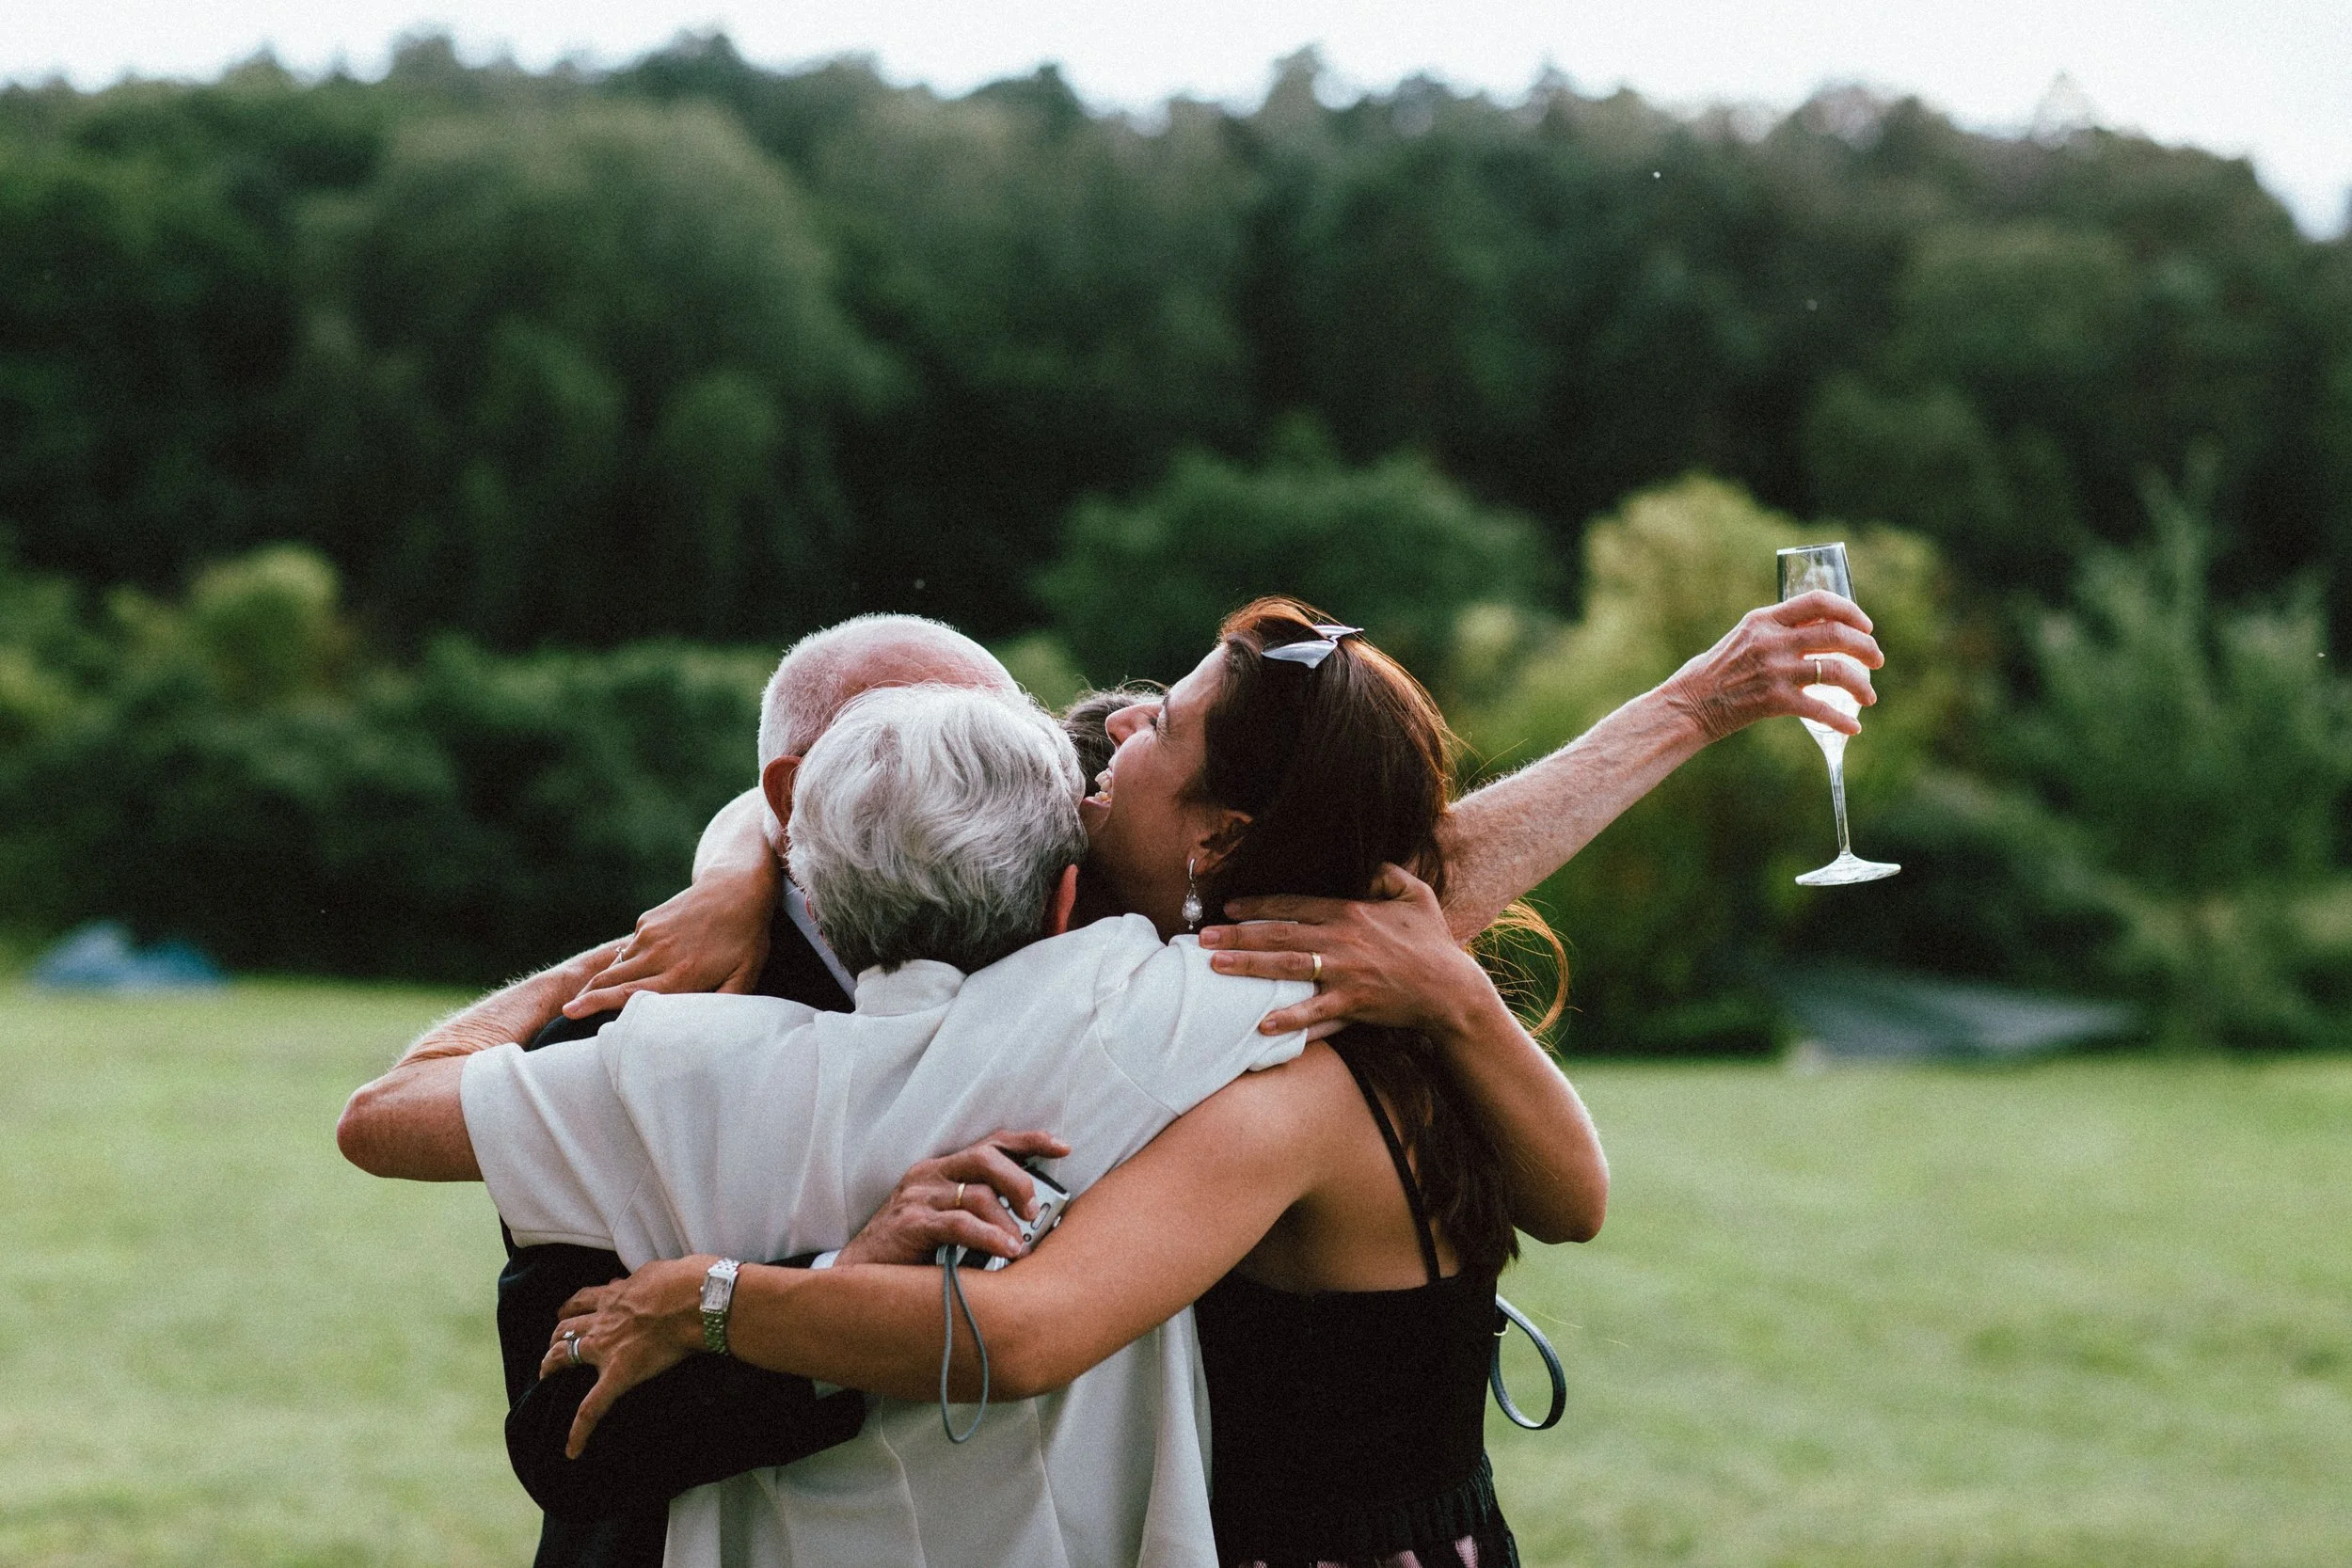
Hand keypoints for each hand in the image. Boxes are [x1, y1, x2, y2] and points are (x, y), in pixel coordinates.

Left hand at [540, 1256, 710, 1457]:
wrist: (696, 1298)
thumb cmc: (689, 1280)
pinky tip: (572, 1449)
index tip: (568, 1310)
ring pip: (565, 1354)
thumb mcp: (662, 1271)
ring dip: (552, 1363)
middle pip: (567, 1325)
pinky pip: (593, 1407)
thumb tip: (647, 1282)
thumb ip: (647, 1280)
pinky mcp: (617, 1375)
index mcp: (616, 1294)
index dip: (574, 1306)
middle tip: (554, 1343)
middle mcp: (603, 1318)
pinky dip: (580, 1430)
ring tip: (546, 1374)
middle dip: (557, 1334)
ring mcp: (606, 1347)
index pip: (586, 1298)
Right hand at [564, 863, 778, 1017]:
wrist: (736, 886)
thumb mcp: (745, 974)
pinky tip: (639, 967)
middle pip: (611, 980)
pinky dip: (628, 961)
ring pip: (617, 964)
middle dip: (587, 996)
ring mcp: (650, 935)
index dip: (597, 1004)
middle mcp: (659, 954)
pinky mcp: (648, 921)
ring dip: (603, 980)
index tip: (570, 1012)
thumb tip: (710, 1029)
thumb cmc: (746, 936)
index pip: (629, 994)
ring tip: (590, 995)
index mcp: (681, 974)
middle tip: (568, 1010)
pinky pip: (632, 947)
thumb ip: (727, 1003)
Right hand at [837, 1130, 1072, 1266]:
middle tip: (1035, 1211)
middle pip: (987, 1158)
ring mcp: (919, 1196)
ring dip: (1007, 1220)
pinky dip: (989, 1236)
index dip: (1029, 1141)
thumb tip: (1030, 1221)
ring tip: (1021, 1245)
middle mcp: (930, 1174)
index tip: (1063, 1147)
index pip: (991, 1143)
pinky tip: (1006, 1251)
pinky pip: (960, 1224)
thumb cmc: (909, 1249)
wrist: (858, 1274)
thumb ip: (978, 1212)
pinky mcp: (913, 1223)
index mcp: (942, 1169)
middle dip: (1020, 1182)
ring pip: (977, 1193)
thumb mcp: (946, 1220)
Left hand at [1198, 864, 1496, 1042]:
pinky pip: (1315, 1012)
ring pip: (1287, 967)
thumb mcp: (1417, 895)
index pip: (1295, 905)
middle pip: (1279, 934)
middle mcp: (1342, 940)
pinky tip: (1260, 1023)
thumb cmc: (1434, 942)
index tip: (1229, 907)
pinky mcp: (1354, 1004)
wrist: (1452, 989)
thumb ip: (1390, 874)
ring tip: (1215, 968)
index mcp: (1351, 912)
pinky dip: (1288, 1018)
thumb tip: (1370, 864)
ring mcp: (1346, 974)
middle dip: (1238, 934)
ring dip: (1248, 967)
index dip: (1259, 905)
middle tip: (1203, 939)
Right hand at [1659, 590, 1882, 740]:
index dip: (1850, 611)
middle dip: (1866, 648)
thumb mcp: (1743, 638)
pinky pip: (1821, 709)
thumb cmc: (1714, 673)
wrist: (1688, 705)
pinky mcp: (1774, 700)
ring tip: (1869, 696)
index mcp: (1764, 619)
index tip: (1865, 626)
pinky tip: (1853, 727)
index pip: (1818, 602)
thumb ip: (1776, 632)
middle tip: (1875, 661)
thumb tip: (1816, 633)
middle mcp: (1772, 641)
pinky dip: (1842, 720)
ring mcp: (1774, 670)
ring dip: (1861, 685)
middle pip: (1837, 635)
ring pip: (1836, 671)